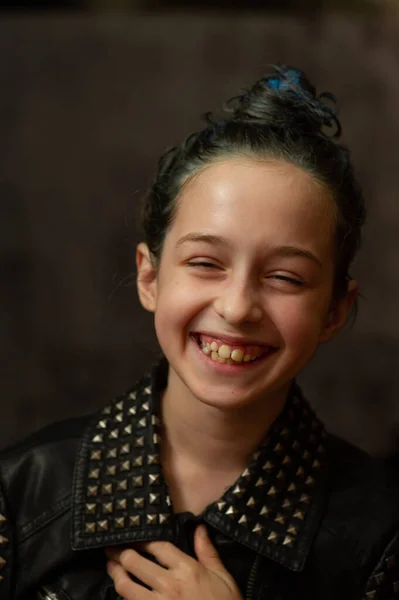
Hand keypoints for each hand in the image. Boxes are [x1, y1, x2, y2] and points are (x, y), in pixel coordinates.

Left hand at [105, 524, 242, 599]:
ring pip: (125, 586)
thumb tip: (199, 528)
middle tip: (111, 549)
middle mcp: (169, 584)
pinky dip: (123, 596)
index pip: (157, 547)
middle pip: (135, 562)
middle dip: (120, 553)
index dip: (142, 540)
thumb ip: (208, 552)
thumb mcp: (223, 577)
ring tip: (110, 566)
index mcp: (187, 569)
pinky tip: (121, 590)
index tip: (132, 537)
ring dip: (115, 573)